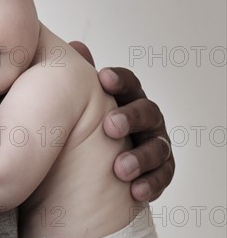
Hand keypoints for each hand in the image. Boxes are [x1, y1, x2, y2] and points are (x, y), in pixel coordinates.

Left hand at [69, 41, 173, 201]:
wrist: (86, 176)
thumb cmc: (84, 133)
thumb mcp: (80, 108)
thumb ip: (80, 80)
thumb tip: (75, 45)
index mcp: (125, 100)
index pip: (128, 84)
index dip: (119, 81)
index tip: (103, 78)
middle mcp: (144, 120)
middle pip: (147, 112)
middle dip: (130, 118)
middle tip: (109, 126)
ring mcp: (154, 145)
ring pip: (157, 147)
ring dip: (140, 157)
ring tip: (120, 168)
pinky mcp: (159, 172)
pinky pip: (162, 177)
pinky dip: (150, 184)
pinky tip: (135, 191)